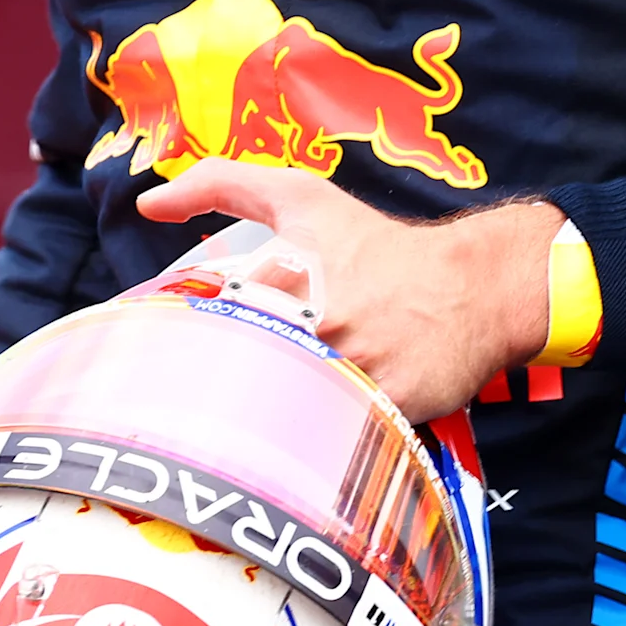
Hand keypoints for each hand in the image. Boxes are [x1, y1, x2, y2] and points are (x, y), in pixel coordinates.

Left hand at [139, 163, 557, 420]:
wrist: (475, 285)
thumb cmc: (378, 246)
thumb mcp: (302, 199)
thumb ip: (222, 185)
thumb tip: (150, 204)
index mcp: (282, 282)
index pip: (205, 341)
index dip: (191, 361)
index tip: (183, 373)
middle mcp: (318, 326)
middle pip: (241, 387)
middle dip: (232, 398)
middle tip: (226, 408)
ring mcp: (357, 369)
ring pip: (286, 419)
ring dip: (277, 423)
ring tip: (271, 426)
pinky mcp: (391, 407)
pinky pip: (336, 439)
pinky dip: (326, 440)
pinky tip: (324, 432)